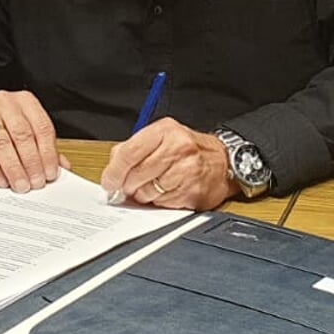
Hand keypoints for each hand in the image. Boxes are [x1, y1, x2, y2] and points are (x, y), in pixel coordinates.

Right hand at [0, 91, 66, 192]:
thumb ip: (43, 145)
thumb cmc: (2, 126)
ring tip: (21, 185)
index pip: (42, 127)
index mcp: (25, 101)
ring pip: (2, 144)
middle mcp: (5, 103)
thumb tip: (62, 167)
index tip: (51, 173)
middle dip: (32, 163)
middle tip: (36, 183)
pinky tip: (1, 181)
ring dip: (14, 169)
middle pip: (23, 135)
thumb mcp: (25, 129)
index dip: (48, 153)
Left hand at [100, 118, 236, 210]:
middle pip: (136, 175)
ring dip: (144, 194)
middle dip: (127, 185)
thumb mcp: (162, 137)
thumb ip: (135, 148)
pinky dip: (160, 201)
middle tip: (129, 186)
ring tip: (154, 186)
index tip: (109, 182)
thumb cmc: (189, 150)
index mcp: (165, 131)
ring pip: (148, 192)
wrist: (223, 161)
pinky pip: (163, 203)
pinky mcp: (192, 191)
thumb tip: (112, 170)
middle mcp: (177, 148)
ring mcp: (187, 171)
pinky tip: (167, 191)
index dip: (114, 171)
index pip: (129, 153)